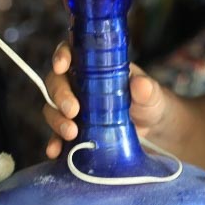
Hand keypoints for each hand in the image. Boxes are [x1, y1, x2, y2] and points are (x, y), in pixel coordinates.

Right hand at [42, 43, 170, 157]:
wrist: (152, 130)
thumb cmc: (149, 101)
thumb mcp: (151, 93)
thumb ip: (146, 88)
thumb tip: (140, 84)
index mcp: (94, 65)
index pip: (71, 53)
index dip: (61, 56)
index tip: (61, 66)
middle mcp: (78, 83)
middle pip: (56, 82)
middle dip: (60, 95)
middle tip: (73, 110)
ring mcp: (74, 108)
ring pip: (52, 108)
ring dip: (57, 120)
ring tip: (71, 133)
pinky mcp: (73, 130)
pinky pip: (56, 135)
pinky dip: (54, 143)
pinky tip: (55, 151)